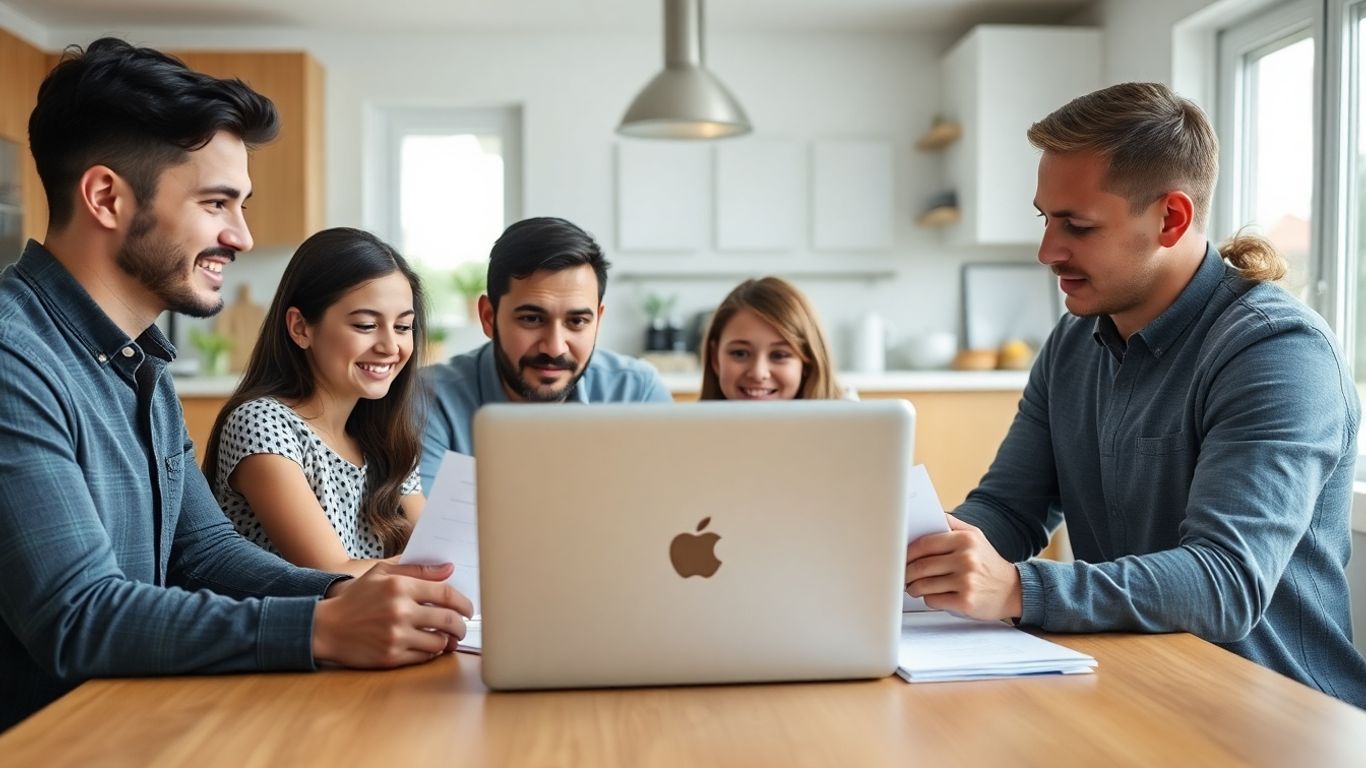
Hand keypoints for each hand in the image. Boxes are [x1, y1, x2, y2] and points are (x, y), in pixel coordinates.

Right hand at [311, 562, 474, 667]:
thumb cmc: (356, 598)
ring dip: (448, 640)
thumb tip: (449, 568)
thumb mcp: (381, 573)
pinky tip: (430, 646)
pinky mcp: (391, 656)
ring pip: (439, 642)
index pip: (446, 593)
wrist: (327, 628)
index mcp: (400, 586)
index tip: (468, 609)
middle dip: (461, 624)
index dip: (463, 602)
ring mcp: (396, 636)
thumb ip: (416, 569)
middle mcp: (400, 611)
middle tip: (463, 626)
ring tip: (448, 638)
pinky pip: (424, 657)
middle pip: (448, 619)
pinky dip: (432, 652)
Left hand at [904, 514, 1022, 620]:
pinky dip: (928, 599)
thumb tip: (923, 519)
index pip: (924, 543)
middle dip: (906, 572)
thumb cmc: (988, 562)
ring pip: (924, 585)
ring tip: (912, 587)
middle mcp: (966, 559)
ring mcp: (966, 582)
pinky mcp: (966, 602)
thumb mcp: (975, 536)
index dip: (907, 552)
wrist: (1013, 590)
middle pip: (921, 566)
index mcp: (965, 540)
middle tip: (903, 575)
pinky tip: (932, 595)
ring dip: (913, 587)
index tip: (899, 556)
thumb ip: (950, 524)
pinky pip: (933, 600)